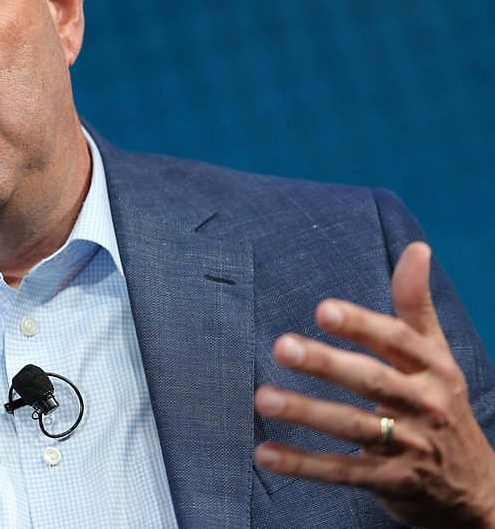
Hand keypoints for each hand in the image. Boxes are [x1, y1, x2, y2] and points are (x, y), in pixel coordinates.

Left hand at [253, 242, 494, 526]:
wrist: (477, 488)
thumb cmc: (442, 405)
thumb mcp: (438, 355)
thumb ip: (416, 305)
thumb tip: (416, 248)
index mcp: (434, 369)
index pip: (397, 341)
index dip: (361, 325)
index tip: (322, 309)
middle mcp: (423, 405)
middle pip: (372, 381)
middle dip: (326, 363)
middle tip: (281, 346)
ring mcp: (408, 446)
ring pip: (353, 426)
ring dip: (306, 412)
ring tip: (263, 398)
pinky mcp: (390, 482)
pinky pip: (342, 471)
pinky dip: (303, 465)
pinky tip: (265, 454)